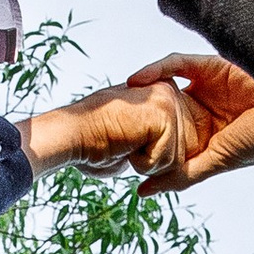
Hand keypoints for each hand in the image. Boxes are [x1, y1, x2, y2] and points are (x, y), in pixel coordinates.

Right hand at [17, 72, 197, 185]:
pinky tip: (126, 145)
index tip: (126, 143)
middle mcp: (167, 91)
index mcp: (160, 94)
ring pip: (176, 160)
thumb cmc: (92, 142)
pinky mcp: (164, 115)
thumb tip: (164, 161)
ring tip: (124, 143)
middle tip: (123, 143)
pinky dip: (144, 163)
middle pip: (182, 152)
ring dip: (148, 163)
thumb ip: (153, 143)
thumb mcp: (132, 142)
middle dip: (152, 160)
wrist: (71, 136)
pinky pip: (168, 160)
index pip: (179, 142)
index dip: (152, 155)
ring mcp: (167, 101)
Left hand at [119, 52, 253, 194]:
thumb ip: (181, 176)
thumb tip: (142, 193)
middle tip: (107, 114)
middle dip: (136, 108)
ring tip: (119, 95)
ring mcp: (206, 86)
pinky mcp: (211, 66)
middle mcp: (202, 109)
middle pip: (160, 106)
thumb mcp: (214, 163)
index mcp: (203, 134)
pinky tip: (139, 78)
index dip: (141, 135)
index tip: (114, 141)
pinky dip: (157, 68)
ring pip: (165, 83)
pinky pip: (178, 63)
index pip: (164, 132)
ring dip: (141, 88)